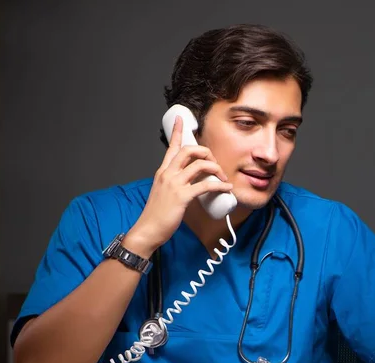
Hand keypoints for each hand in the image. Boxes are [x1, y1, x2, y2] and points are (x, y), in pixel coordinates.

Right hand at [124, 116, 232, 256]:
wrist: (147, 230)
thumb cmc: (156, 215)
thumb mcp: (163, 193)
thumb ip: (175, 185)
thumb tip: (193, 183)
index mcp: (162, 171)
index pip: (171, 147)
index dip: (178, 131)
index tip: (182, 119)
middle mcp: (168, 174)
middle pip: (190, 150)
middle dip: (207, 153)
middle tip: (216, 164)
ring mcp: (174, 184)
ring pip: (200, 165)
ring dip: (217, 169)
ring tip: (224, 179)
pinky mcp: (182, 196)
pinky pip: (206, 185)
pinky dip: (220, 185)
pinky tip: (227, 188)